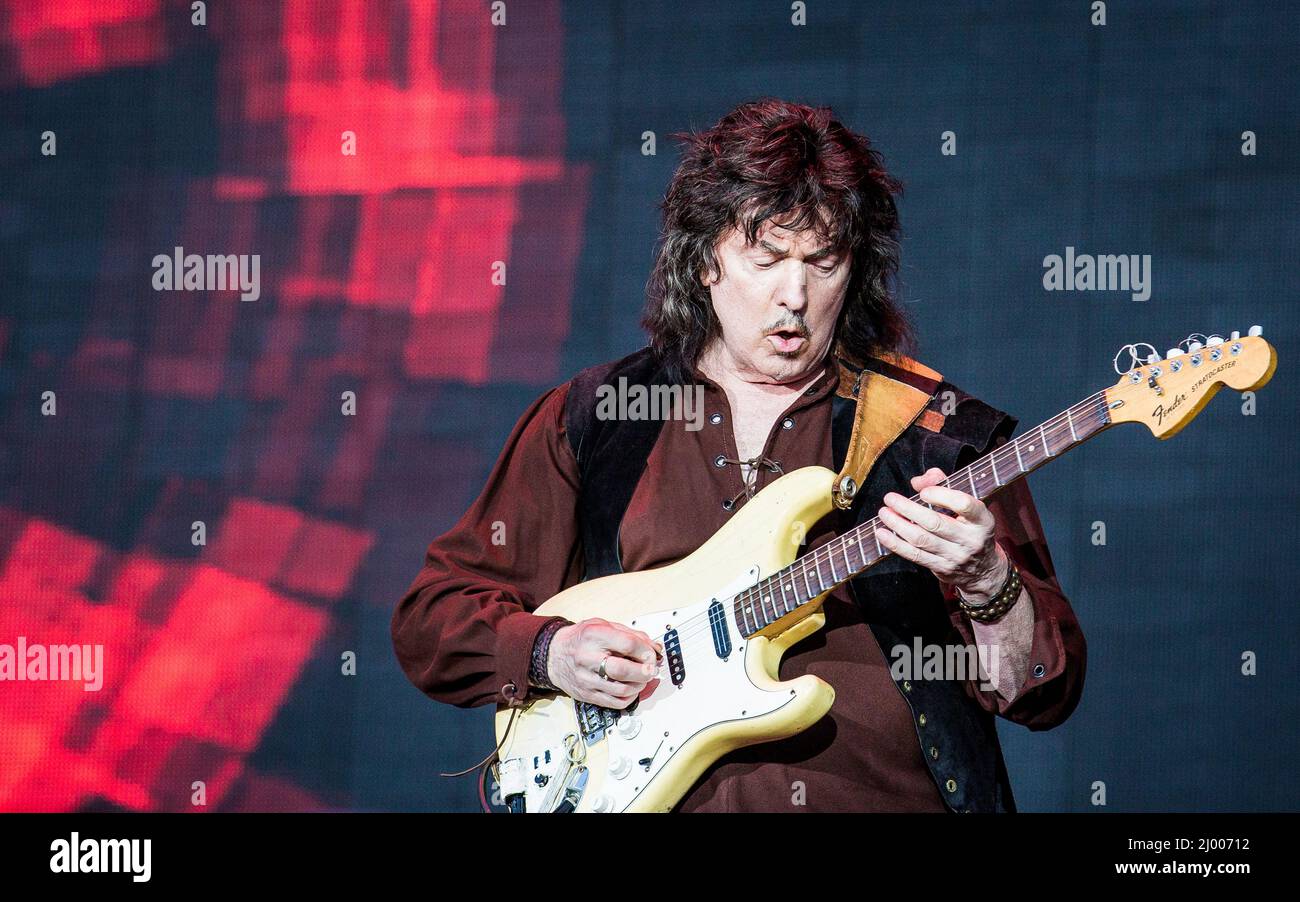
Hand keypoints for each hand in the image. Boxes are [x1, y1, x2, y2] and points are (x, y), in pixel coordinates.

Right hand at [547, 618, 663, 708]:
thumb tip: (654, 648)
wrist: (553, 654)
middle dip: (645, 671)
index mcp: (594, 636)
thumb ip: (631, 635)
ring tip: (642, 679)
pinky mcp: (587, 695)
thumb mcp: (604, 625)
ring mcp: (586, 679)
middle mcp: (588, 658)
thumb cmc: (581, 639)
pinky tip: (631, 689)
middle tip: (651, 669)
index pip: (628, 644)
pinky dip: (629, 697)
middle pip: (624, 670)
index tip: (652, 654)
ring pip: (621, 690)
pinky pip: (614, 703)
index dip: (646, 651)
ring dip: (639, 685)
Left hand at [875, 467, 1009, 603]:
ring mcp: (956, 556)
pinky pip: (915, 555)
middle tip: (890, 498)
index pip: (964, 504)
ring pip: (921, 539)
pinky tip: (882, 533)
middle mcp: (971, 539)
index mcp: (982, 520)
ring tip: (884, 513)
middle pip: (935, 523)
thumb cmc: (970, 528)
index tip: (923, 492)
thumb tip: (918, 481)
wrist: (983, 568)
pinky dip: (896, 544)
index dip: (941, 495)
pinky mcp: (942, 569)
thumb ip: (944, 485)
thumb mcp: (968, 505)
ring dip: (898, 525)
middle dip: (908, 509)